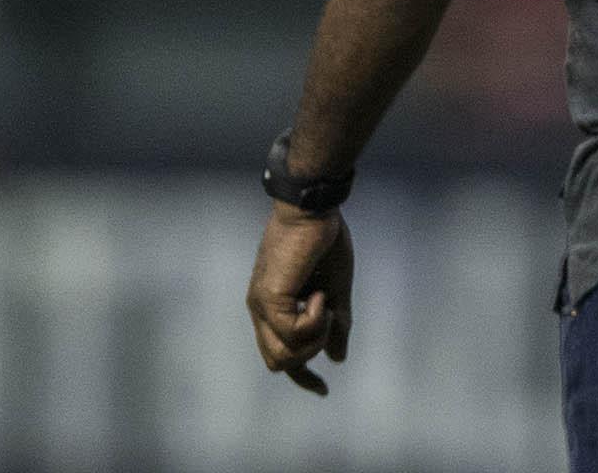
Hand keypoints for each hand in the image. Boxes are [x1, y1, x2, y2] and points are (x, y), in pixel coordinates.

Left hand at [247, 205, 353, 394]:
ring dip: (314, 338)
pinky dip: (314, 320)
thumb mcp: (336, 289)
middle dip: (310, 354)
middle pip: (278, 362)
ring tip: (326, 304)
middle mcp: (260, 310)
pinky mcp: (269, 297)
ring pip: (283, 355)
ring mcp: (261, 305)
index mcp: (272, 308)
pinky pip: (293, 332)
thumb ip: (336, 325)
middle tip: (331, 320)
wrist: (314, 209)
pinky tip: (320, 294)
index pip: (279, 355)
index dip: (301, 377)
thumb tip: (337, 359)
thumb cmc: (324, 242)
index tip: (322, 389)